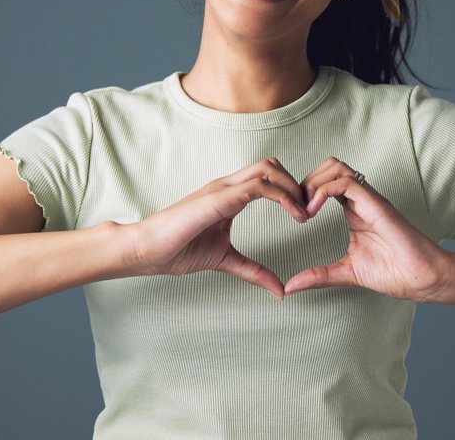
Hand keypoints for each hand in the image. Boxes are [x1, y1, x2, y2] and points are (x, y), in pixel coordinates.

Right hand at [130, 158, 307, 299]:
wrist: (145, 250)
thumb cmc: (177, 250)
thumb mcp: (225, 260)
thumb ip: (253, 271)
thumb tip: (279, 290)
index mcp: (229, 195)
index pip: (267, 176)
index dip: (290, 190)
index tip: (305, 214)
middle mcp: (227, 185)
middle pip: (272, 165)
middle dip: (296, 184)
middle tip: (309, 212)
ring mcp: (222, 188)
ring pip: (268, 169)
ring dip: (293, 188)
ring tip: (304, 215)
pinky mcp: (218, 198)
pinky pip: (258, 187)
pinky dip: (283, 197)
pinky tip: (294, 216)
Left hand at [285, 157, 454, 301]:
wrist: (423, 279)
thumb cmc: (394, 272)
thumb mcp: (345, 272)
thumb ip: (318, 275)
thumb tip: (290, 286)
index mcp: (354, 210)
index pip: (326, 181)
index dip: (305, 191)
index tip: (294, 215)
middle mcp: (361, 199)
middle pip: (329, 166)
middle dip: (305, 181)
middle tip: (295, 208)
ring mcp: (369, 199)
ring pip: (336, 167)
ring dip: (313, 183)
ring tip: (304, 209)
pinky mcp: (375, 204)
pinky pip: (345, 183)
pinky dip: (323, 191)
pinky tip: (313, 211)